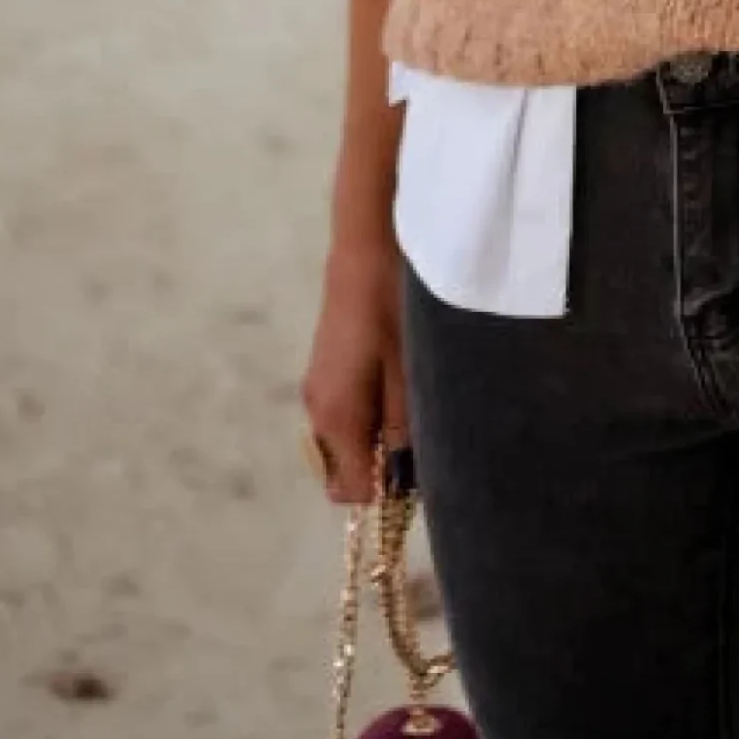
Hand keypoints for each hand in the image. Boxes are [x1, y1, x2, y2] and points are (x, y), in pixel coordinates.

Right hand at [300, 234, 408, 505]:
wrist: (366, 246)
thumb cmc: (394, 307)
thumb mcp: (411, 372)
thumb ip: (406, 429)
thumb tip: (405, 479)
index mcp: (336, 418)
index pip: (352, 491)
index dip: (388, 491)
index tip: (422, 467)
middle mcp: (316, 411)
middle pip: (345, 470)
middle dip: (383, 466)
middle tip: (422, 431)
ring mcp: (317, 388)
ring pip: (347, 442)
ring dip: (379, 437)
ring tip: (414, 397)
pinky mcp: (325, 369)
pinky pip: (346, 414)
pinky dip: (370, 413)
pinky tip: (398, 378)